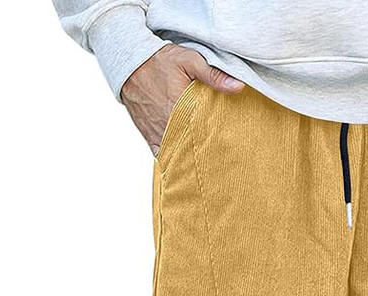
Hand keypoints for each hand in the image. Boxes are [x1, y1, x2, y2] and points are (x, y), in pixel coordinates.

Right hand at [121, 45, 243, 153]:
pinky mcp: (149, 136)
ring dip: (189, 158)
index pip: (204, 134)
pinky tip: (184, 163)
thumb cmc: (160, 61)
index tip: (228, 146)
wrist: (129, 63)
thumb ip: (213, 75)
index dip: (217, 141)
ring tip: (205, 163)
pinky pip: (161, 155)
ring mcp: (157, 133)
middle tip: (220, 158)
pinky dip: (172, 159)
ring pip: (177, 154)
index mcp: (181, 110)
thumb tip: (238, 87)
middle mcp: (168, 125)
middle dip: (205, 153)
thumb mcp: (189, 60)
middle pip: (192, 148)